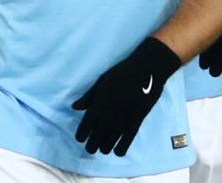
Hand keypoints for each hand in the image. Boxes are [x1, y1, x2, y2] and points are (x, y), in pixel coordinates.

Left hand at [73, 37, 180, 155]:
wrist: (147, 68)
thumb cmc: (122, 72)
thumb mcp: (102, 81)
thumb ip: (88, 96)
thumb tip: (74, 107)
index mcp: (101, 99)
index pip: (89, 120)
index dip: (83, 132)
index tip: (79, 139)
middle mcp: (112, 109)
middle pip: (99, 131)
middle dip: (92, 143)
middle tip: (89, 149)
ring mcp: (125, 114)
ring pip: (113, 136)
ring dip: (105, 146)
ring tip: (101, 150)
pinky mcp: (138, 118)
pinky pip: (129, 136)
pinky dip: (122, 146)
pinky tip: (117, 152)